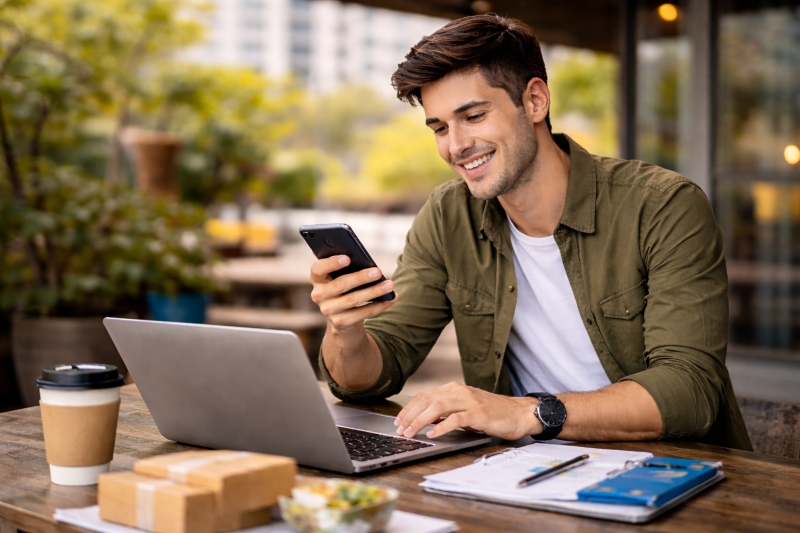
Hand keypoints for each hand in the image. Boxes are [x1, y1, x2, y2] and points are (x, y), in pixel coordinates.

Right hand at [309, 255, 395, 332]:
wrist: (343, 319)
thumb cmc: (345, 289)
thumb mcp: (342, 277)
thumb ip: (348, 269)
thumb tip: (368, 265)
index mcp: (317, 279)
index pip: (318, 269)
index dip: (331, 263)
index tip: (347, 258)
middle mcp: (318, 295)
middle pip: (340, 285)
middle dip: (360, 278)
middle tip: (378, 272)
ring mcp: (328, 310)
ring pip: (353, 300)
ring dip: (374, 291)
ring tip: (389, 285)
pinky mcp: (340, 323)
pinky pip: (362, 313)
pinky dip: (379, 305)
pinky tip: (391, 298)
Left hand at [393, 382, 541, 440]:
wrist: (519, 413)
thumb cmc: (492, 413)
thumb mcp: (466, 408)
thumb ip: (447, 411)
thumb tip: (425, 420)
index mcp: (454, 389)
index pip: (425, 396)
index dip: (409, 408)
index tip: (399, 420)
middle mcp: (460, 391)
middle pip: (427, 400)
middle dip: (410, 415)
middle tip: (400, 429)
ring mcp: (469, 401)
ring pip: (437, 407)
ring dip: (420, 421)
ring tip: (411, 432)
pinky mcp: (478, 413)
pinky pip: (455, 419)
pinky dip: (441, 426)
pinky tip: (432, 434)